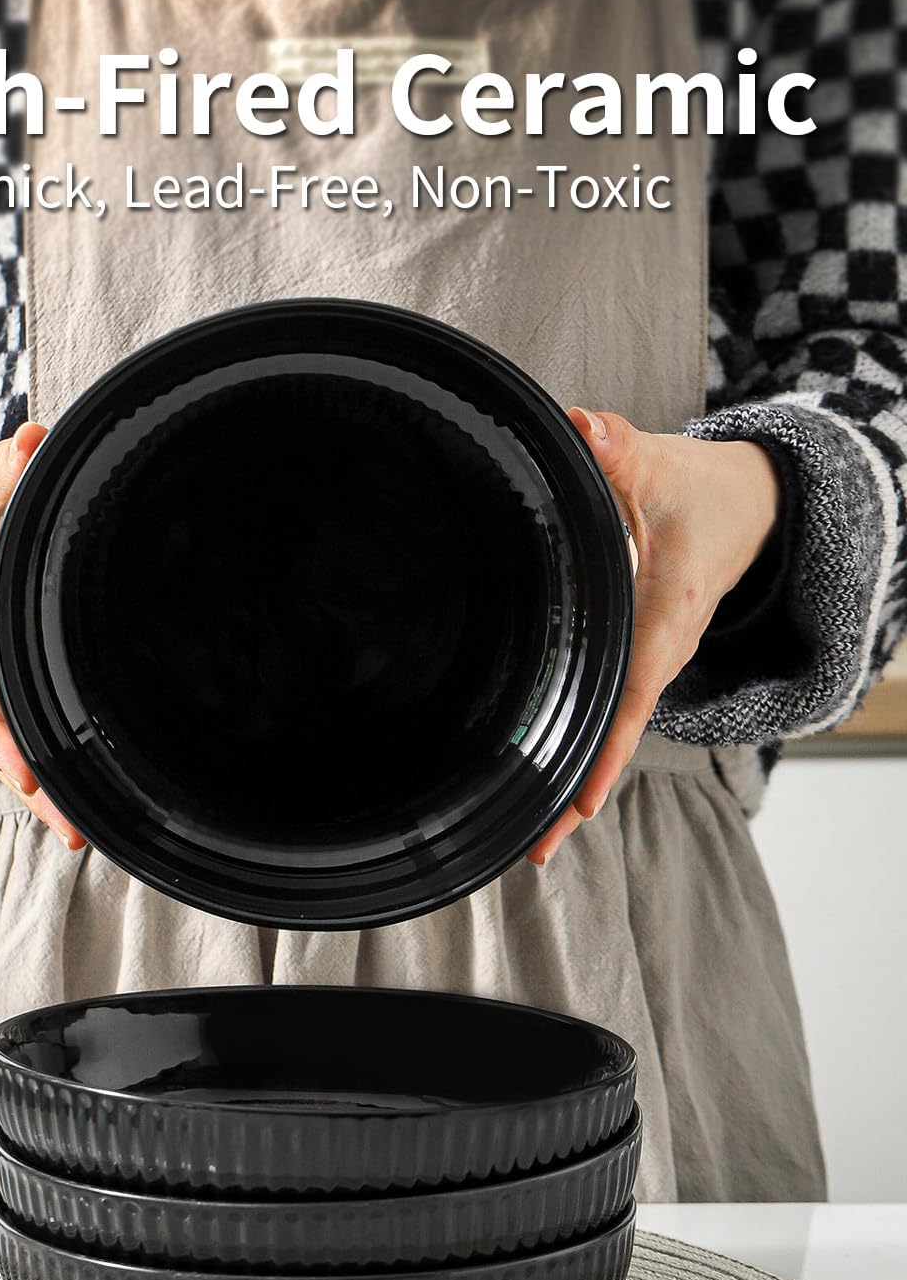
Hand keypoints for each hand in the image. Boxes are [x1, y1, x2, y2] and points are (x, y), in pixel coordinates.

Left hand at [526, 408, 780, 865]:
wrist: (751, 504)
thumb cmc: (706, 492)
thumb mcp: (663, 466)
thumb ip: (616, 448)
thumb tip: (580, 426)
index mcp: (667, 617)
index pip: (632, 696)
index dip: (605, 754)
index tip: (577, 807)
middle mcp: (662, 653)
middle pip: (613, 736)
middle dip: (576, 795)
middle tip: (528, 852)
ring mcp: (652, 662)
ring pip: (609, 733)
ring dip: (573, 783)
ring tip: (527, 840)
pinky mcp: (639, 659)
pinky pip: (608, 714)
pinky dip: (579, 753)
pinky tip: (543, 784)